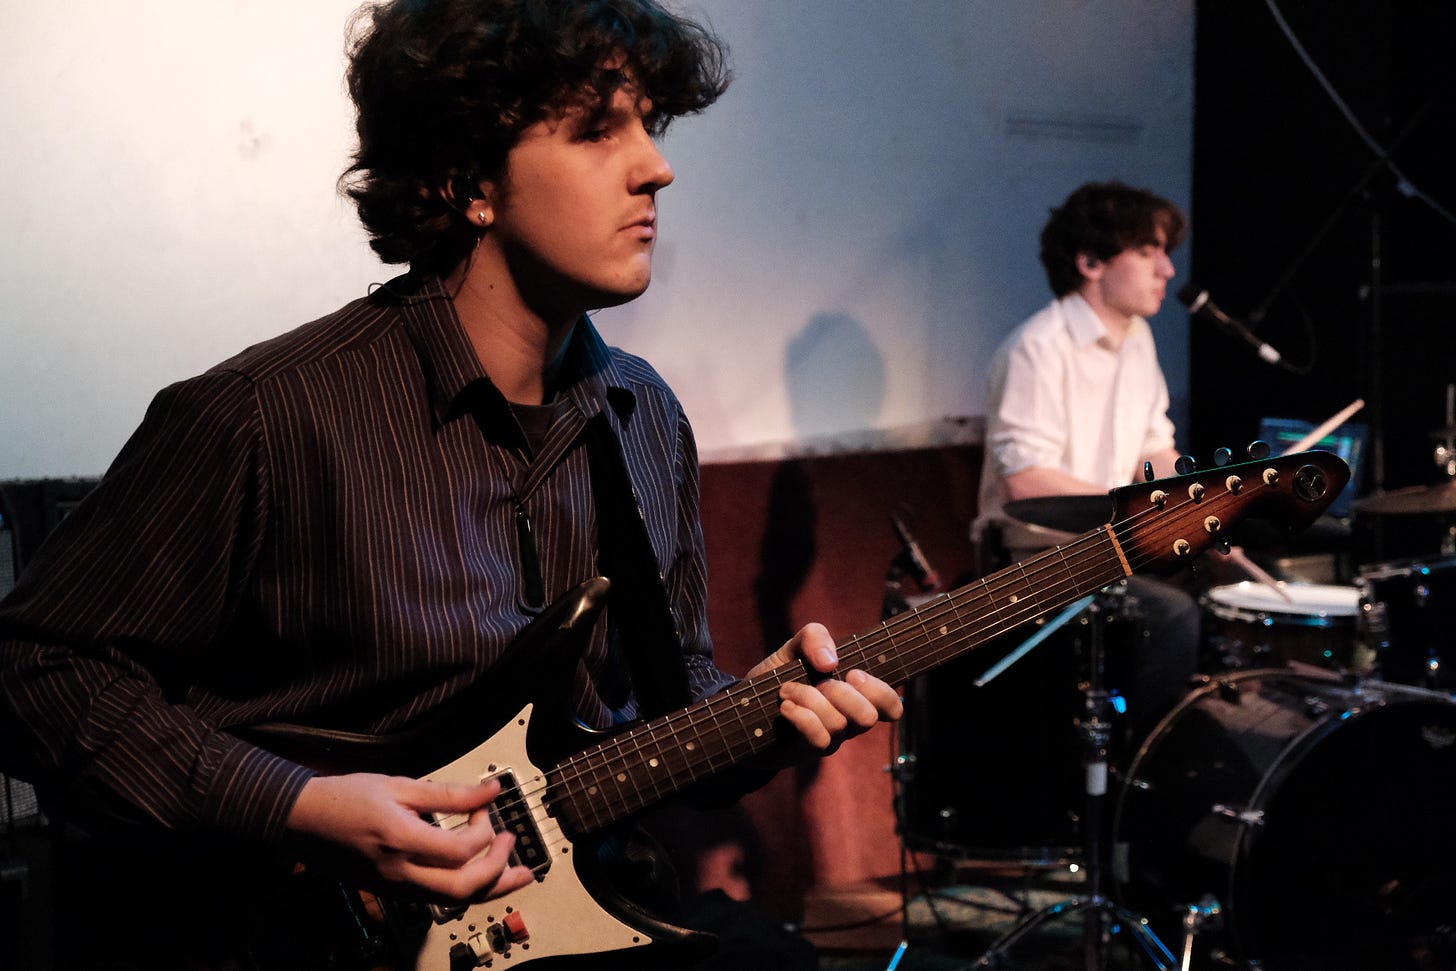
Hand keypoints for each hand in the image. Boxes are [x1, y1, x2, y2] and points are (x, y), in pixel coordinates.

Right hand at [286, 773, 534, 902]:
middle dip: (498, 869)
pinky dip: (467, 890)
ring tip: (518, 874)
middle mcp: (399, 873)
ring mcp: (395, 887)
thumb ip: (449, 793)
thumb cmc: (347, 798)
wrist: (302, 822)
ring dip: (491, 888)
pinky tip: (481, 876)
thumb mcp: (399, 786)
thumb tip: (492, 790)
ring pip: (453, 901)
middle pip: (462, 888)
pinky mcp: (393, 891)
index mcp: (400, 841)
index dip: (484, 829)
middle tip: (513, 842)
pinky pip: (438, 899)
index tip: (485, 805)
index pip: (460, 851)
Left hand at [746, 623, 902, 758]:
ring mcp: (830, 740)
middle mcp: (848, 722)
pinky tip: (785, 706)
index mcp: (854, 697)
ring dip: (809, 698)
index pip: (891, 707)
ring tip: (787, 689)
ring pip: (838, 724)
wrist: (744, 707)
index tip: (853, 673)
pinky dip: (801, 715)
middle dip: (841, 693)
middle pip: (868, 716)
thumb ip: (815, 637)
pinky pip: (818, 738)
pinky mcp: (807, 751)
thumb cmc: (778, 677)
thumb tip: (831, 661)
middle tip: (820, 683)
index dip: (880, 691)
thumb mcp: (794, 647)